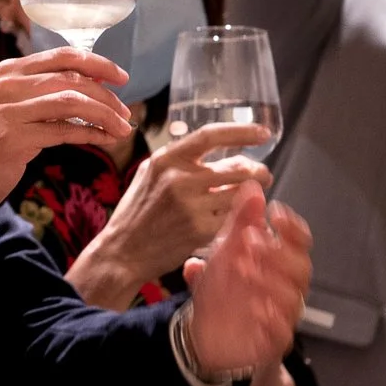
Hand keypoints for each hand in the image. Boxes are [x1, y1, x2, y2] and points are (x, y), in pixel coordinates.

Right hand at [0, 48, 134, 209]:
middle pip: (71, 79)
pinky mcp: (13, 138)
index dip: (97, 64)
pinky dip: (90, 134)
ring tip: (121, 128)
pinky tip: (104, 139)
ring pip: (71, 102)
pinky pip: (63, 131)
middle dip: (106, 95)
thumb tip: (91, 88)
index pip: (63, 56)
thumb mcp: (12, 106)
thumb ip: (42, 93)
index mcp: (10, 71)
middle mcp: (8, 85)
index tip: (121, 77)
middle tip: (125, 112)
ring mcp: (9, 111)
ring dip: (103, 114)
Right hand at [71, 123, 273, 306]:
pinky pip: (234, 216)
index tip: (263, 133)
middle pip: (237, 166)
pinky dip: (241, 216)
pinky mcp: (200, 229)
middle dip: (257, 171)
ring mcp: (190, 205)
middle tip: (263, 175)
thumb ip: (179, 160)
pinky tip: (238, 218)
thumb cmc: (136, 214)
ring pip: (241, 193)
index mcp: (166, 159)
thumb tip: (220, 148)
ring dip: (252, 195)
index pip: (211, 135)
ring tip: (250, 198)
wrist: (122, 252)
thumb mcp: (148, 175)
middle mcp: (178, 178)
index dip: (242, 132)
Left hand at [181, 187, 312, 376]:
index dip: (292, 227)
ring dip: (269, 281)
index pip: (299, 242)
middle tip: (250, 241)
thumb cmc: (222, 291)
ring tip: (244, 269)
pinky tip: (254, 309)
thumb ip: (241, 221)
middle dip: (278, 253)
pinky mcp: (273, 340)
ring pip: (293, 298)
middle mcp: (286, 287)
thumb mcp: (225, 252)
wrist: (204, 336)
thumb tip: (252, 187)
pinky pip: (282, 331)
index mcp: (279, 263)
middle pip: (301, 268)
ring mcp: (282, 315)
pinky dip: (269, 318)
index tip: (276, 212)